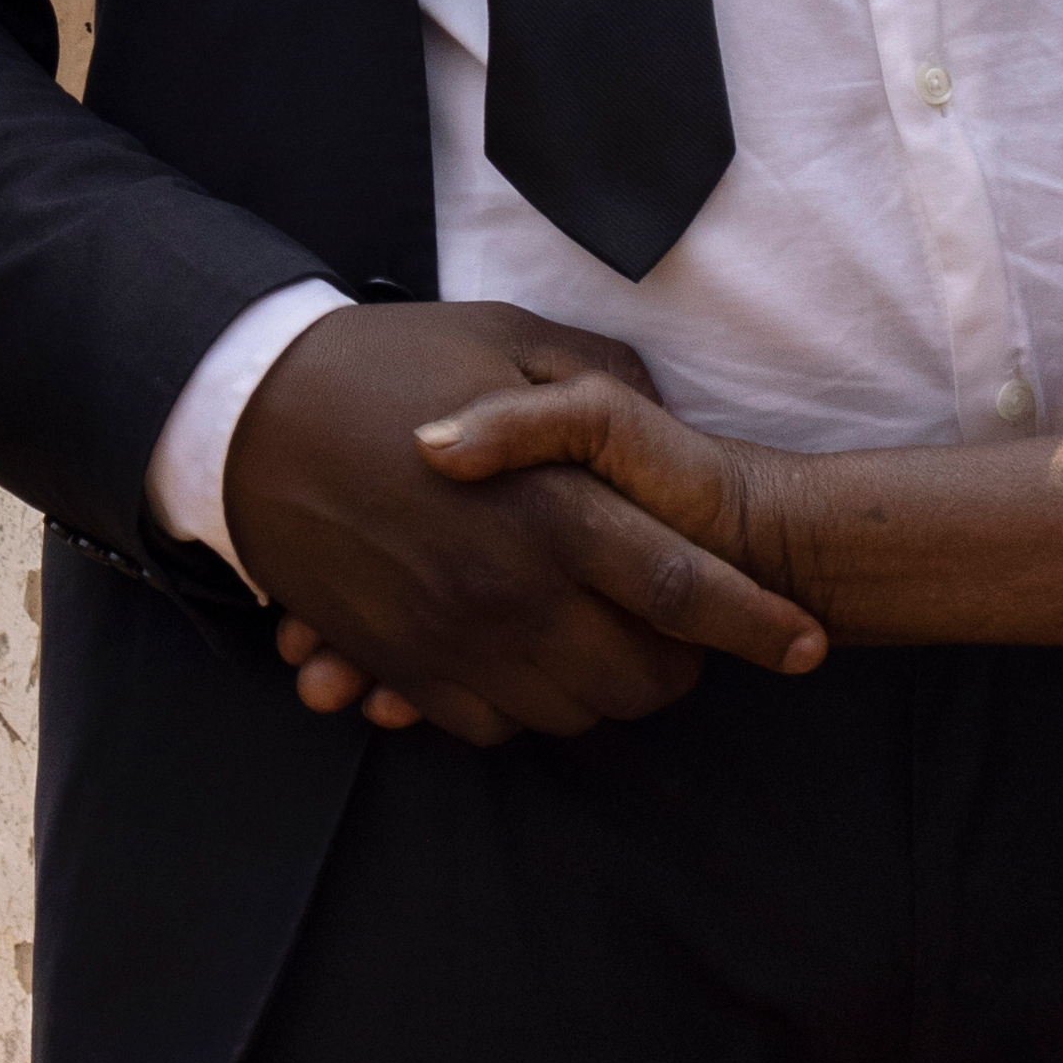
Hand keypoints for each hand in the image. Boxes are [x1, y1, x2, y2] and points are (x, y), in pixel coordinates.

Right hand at [230, 299, 824, 745]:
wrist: (253, 421)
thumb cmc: (388, 367)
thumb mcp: (510, 337)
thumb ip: (601, 387)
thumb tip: (661, 421)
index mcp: (555, 509)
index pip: (686, 589)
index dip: (759, 625)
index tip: (809, 644)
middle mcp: (513, 591)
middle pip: (639, 677)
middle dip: (681, 666)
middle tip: (684, 632)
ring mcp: (455, 639)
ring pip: (573, 712)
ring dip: (606, 689)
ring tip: (609, 638)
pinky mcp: (405, 666)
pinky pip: (493, 724)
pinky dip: (527, 703)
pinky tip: (529, 654)